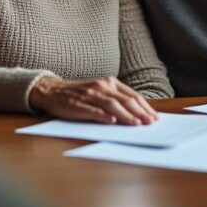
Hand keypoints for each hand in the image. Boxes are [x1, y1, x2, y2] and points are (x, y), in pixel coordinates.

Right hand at [29, 75, 158, 124]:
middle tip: (151, 123)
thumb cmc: (80, 95)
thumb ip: (116, 99)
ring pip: (112, 105)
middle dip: (140, 112)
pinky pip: (93, 110)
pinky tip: (112, 122)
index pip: (132, 95)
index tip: (155, 117)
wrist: (52, 91)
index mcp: (110, 82)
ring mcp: (90, 95)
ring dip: (126, 115)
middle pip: (125, 100)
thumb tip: (137, 114)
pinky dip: (103, 116)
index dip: (145, 106)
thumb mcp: (100, 92)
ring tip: (137, 124)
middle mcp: (102, 86)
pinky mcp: (79, 104)